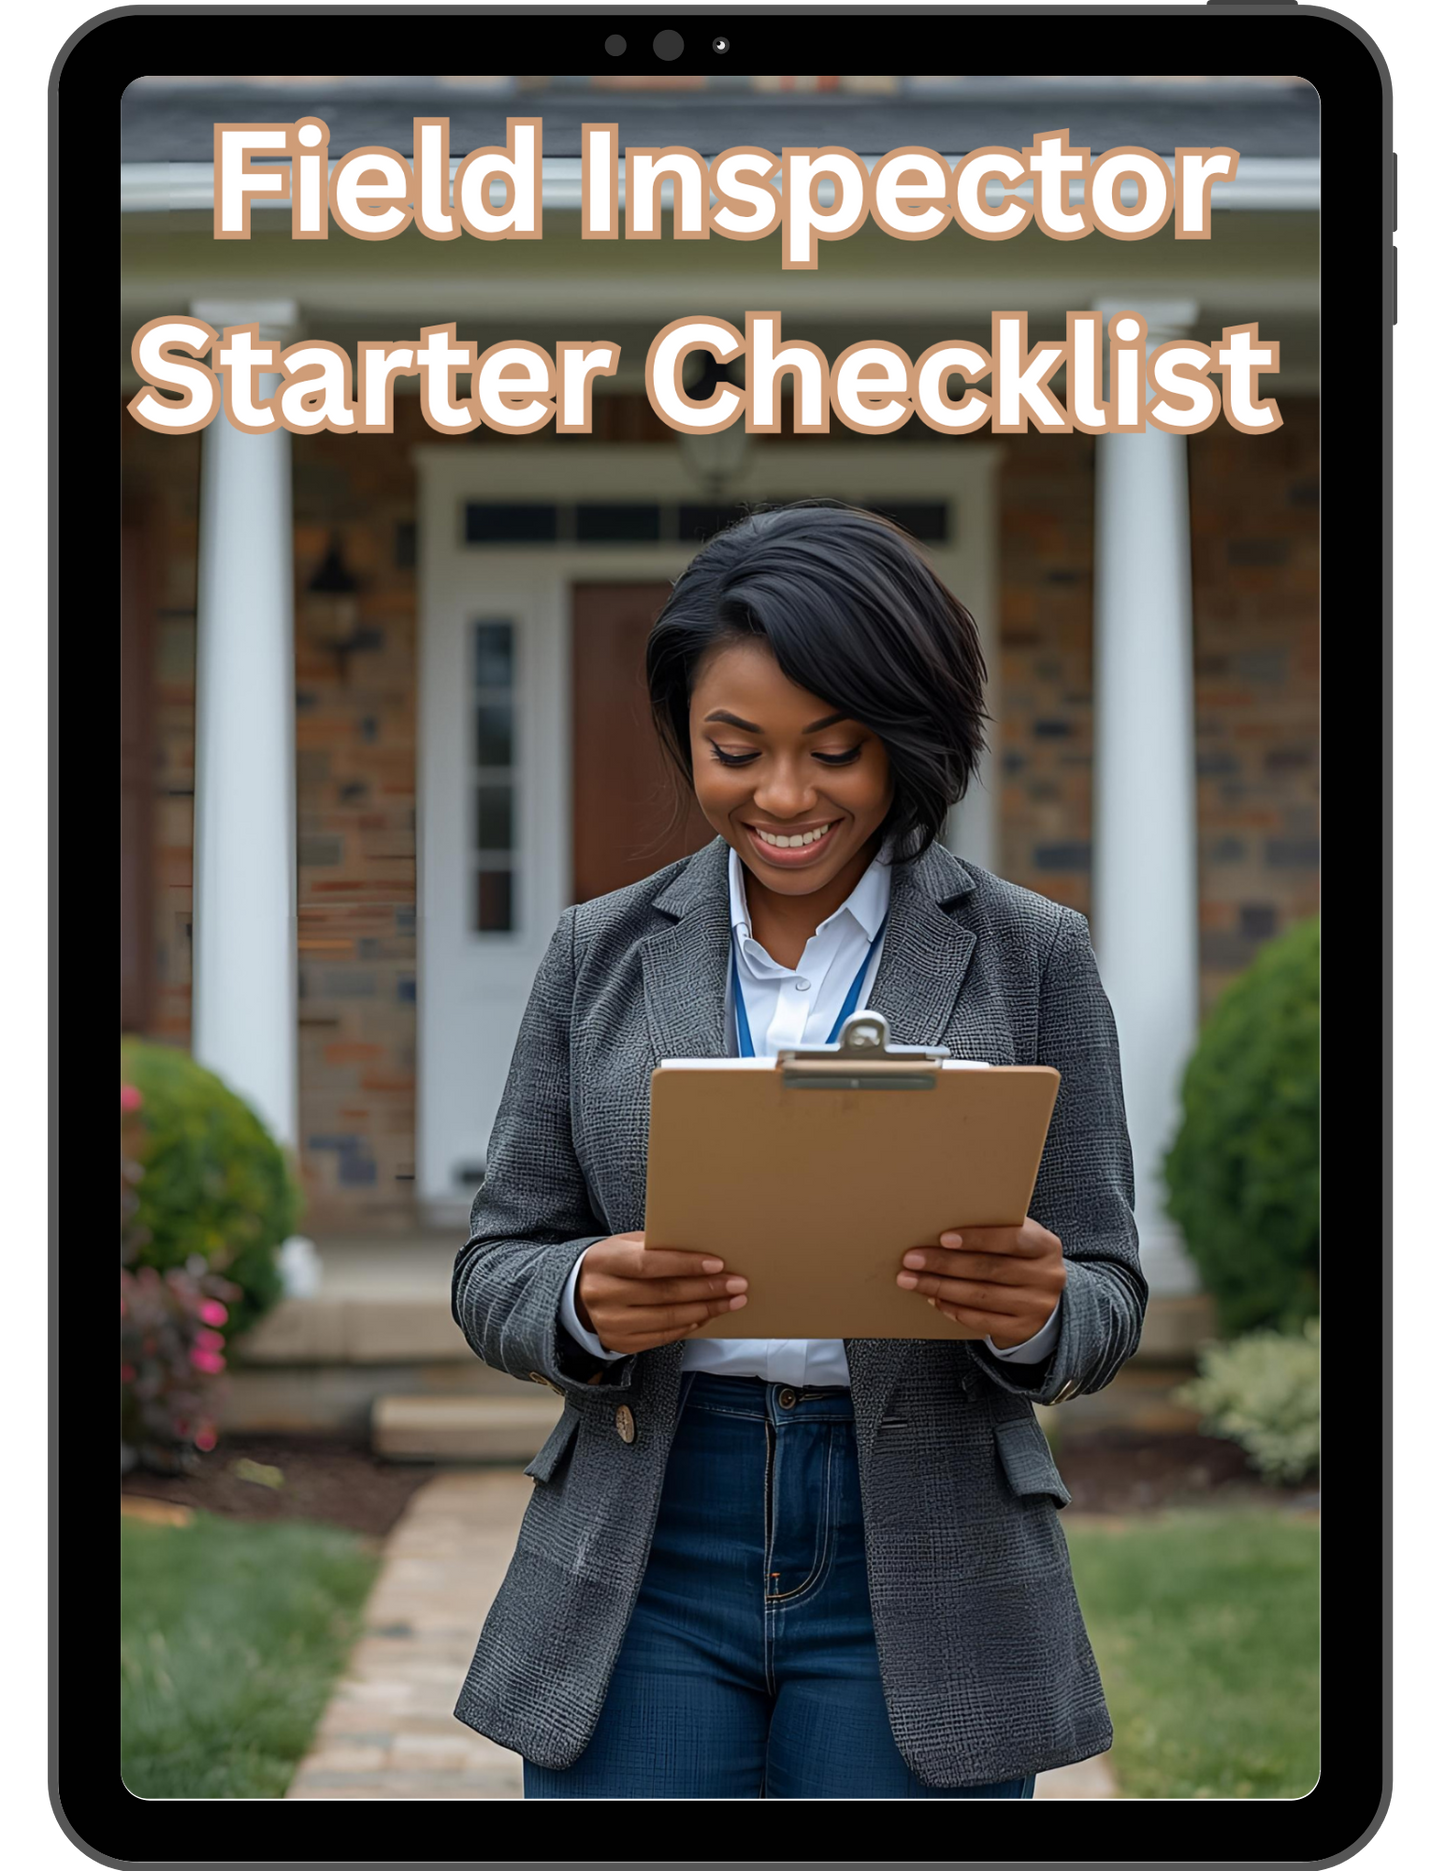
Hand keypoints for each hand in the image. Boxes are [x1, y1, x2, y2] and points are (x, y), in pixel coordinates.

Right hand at [575, 1232, 748, 1354]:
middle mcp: (603, 1294)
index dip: (685, 1265)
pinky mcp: (618, 1343)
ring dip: (705, 1310)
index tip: (718, 1264)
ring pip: (666, 1318)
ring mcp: (609, 1322)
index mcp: (604, 1262)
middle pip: (663, 1294)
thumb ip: (655, 1246)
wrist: (576, 1294)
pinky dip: (688, 1326)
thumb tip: (701, 1248)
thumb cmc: (612, 1262)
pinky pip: (662, 1336)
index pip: (649, 1265)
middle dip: (706, 1289)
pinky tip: (706, 1315)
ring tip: (731, 1302)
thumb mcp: (624, 1245)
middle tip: (737, 1285)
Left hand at [895, 1218, 1065, 1347]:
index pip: (1012, 1239)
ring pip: (981, 1297)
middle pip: (989, 1270)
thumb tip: (942, 1225)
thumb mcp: (1018, 1237)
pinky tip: (935, 1299)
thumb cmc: (1020, 1257)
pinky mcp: (1023, 1329)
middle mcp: (1047, 1277)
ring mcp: (1037, 1306)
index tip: (943, 1238)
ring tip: (913, 1281)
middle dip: (945, 1265)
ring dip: (941, 1288)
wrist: (1043, 1297)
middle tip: (912, 1260)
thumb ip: (994, 1229)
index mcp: (1046, 1246)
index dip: (977, 1239)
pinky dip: (955, 1310)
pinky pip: (983, 1321)